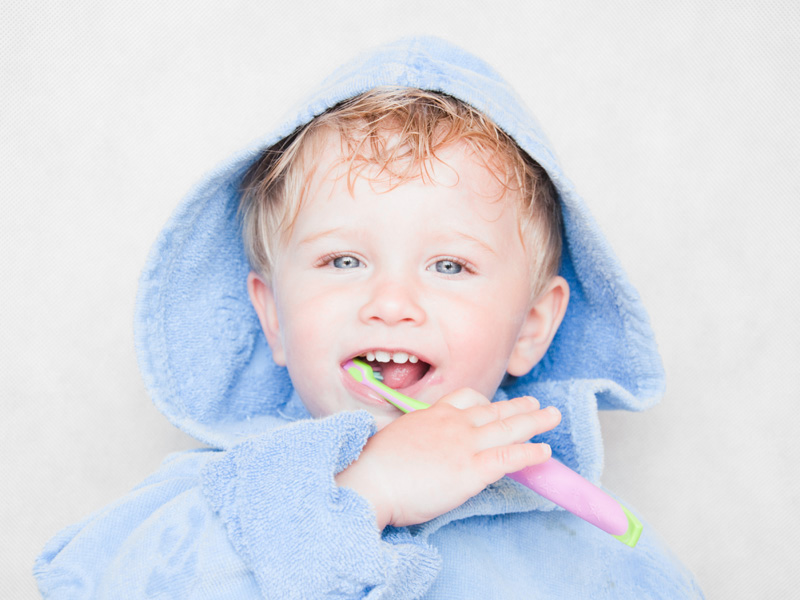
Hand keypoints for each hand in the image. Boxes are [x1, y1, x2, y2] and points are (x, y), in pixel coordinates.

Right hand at [334, 389, 560, 528]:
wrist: (370, 480)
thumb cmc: (373, 467)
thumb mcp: (395, 439)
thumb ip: (414, 439)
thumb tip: (415, 449)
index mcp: (433, 415)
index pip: (465, 399)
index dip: (485, 402)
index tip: (494, 404)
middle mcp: (453, 424)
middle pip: (493, 410)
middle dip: (518, 407)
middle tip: (536, 402)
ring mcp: (464, 445)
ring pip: (508, 428)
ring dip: (534, 420)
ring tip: (552, 416)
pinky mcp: (472, 470)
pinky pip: (509, 457)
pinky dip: (530, 453)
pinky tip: (545, 452)